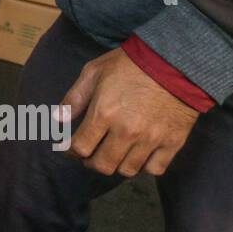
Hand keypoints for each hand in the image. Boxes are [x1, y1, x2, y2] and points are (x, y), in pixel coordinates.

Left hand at [60, 47, 200, 176]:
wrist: (175, 61)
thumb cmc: (130, 64)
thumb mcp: (94, 71)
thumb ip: (74, 97)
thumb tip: (58, 120)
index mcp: (103, 113)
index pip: (80, 148)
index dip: (71, 151)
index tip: (70, 148)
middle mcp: (126, 131)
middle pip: (102, 165)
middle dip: (91, 162)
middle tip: (91, 154)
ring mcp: (150, 139)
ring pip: (127, 170)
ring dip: (116, 165)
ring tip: (114, 153)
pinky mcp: (172, 142)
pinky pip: (154, 169)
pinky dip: (144, 166)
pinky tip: (139, 155)